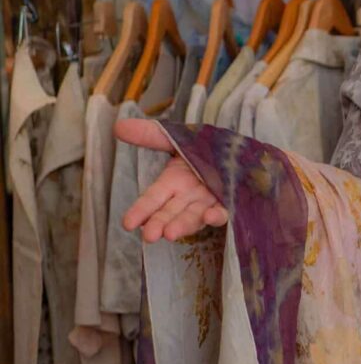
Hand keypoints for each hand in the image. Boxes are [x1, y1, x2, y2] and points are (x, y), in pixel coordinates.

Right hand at [114, 119, 226, 242]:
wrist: (239, 152)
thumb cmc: (205, 148)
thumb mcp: (176, 139)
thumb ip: (150, 135)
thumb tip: (118, 126)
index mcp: (172, 182)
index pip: (152, 199)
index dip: (140, 211)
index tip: (128, 224)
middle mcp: (187, 197)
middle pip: (170, 212)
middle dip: (159, 224)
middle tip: (149, 236)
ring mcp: (207, 202)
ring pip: (192, 216)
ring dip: (182, 225)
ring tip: (171, 234)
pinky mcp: (229, 204)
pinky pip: (222, 212)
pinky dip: (216, 216)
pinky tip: (211, 216)